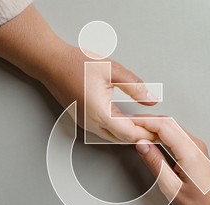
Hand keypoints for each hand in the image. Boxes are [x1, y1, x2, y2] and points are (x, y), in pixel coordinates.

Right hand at [43, 45, 157, 141]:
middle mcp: (91, 122)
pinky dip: (118, 129)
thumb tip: (151, 99)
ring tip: (144, 126)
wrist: (50, 62)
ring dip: (129, 133)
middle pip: (122, 138)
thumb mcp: (112, 70)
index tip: (159, 132)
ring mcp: (85, 123)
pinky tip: (126, 122)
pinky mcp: (82, 119)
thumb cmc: (75, 63)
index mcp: (100, 112)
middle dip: (140, 136)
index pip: (129, 132)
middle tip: (156, 130)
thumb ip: (135, 86)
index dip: (147, 133)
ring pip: (112, 136)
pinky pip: (104, 131)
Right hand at [133, 118, 209, 204]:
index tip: (129, 122)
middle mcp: (196, 145)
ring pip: (171, 125)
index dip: (144, 121)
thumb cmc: (199, 204)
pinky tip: (150, 136)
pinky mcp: (195, 148)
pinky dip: (160, 131)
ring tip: (136, 130)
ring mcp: (197, 145)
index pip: (164, 126)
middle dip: (146, 120)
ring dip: (153, 125)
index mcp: (191, 153)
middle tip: (128, 124)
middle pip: (168, 122)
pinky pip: (176, 132)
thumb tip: (142, 145)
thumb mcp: (171, 187)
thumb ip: (155, 163)